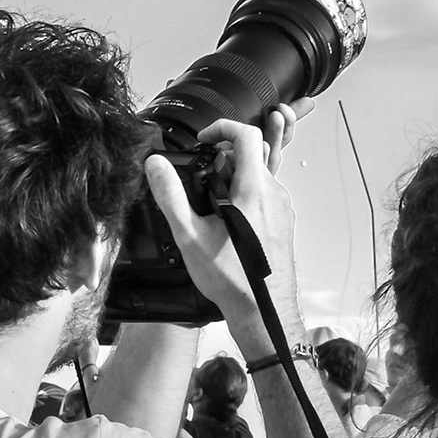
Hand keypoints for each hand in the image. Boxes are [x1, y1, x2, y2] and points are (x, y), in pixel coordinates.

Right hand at [143, 101, 310, 319]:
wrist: (263, 310)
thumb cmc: (232, 278)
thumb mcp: (190, 236)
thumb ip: (170, 195)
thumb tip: (155, 165)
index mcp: (254, 189)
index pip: (247, 133)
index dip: (222, 128)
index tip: (203, 140)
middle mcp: (273, 193)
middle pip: (252, 153)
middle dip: (224, 157)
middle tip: (203, 179)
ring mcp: (282, 207)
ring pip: (259, 174)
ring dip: (233, 177)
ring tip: (212, 206)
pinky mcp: (283, 222)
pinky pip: (265, 193)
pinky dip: (245, 193)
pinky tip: (227, 220)